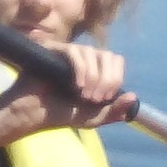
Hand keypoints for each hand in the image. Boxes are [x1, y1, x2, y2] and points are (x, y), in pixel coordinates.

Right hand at [0, 43, 134, 132]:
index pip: (116, 60)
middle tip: (93, 98)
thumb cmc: (60, 114)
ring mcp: (69, 53)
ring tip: (82, 95)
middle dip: (106, 79)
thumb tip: (134, 97)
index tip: (104, 98)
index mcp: (96, 69)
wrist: (32, 114)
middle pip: (108, 55)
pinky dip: (81, 69)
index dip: (115, 78)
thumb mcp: (93, 117)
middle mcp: (84, 58)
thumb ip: (115, 111)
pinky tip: (76, 85)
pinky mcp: (54, 49)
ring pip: (92, 53)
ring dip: (93, 77)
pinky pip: (75, 52)